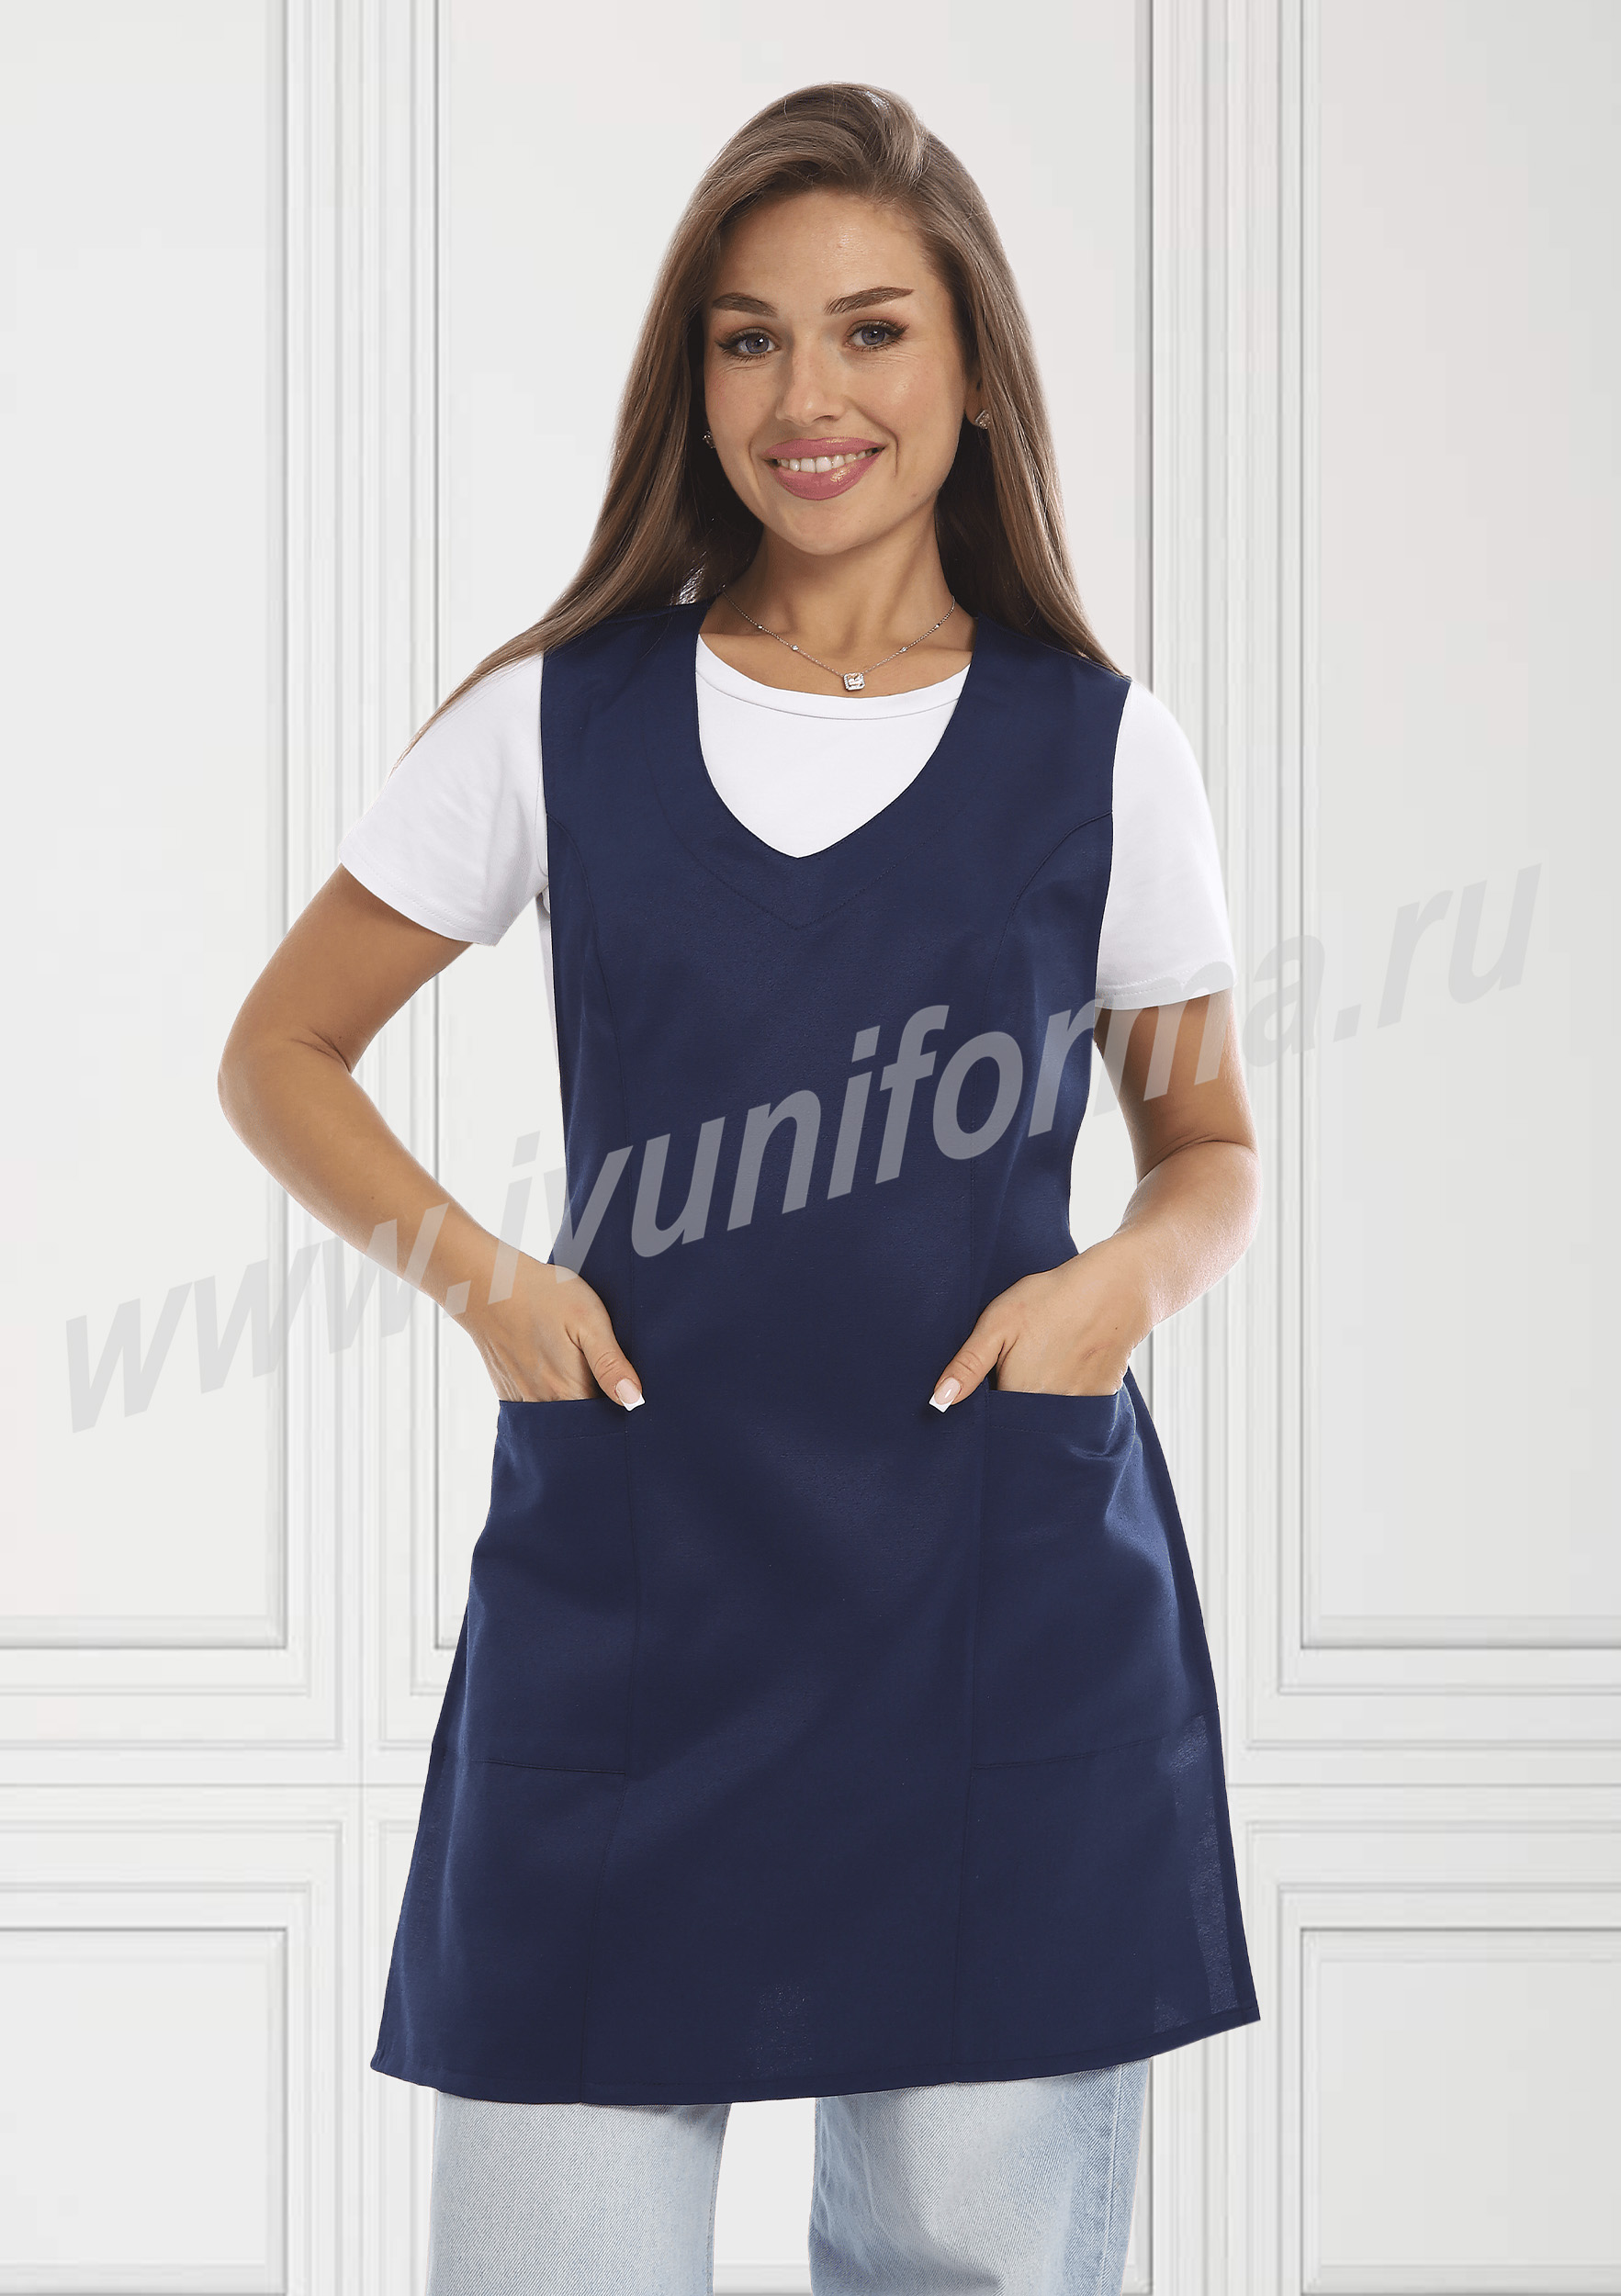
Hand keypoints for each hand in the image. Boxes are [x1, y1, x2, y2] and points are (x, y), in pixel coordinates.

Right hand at [461, 1254, 644, 1407]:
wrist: (489, 1286)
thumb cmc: (543, 1296)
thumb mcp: (589, 1320)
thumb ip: (610, 1363)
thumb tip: (633, 1399)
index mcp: (569, 1391)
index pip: (604, 1423)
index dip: (620, 1413)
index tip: (628, 1395)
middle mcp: (544, 1405)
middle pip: (579, 1427)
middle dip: (596, 1416)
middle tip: (604, 1381)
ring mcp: (522, 1400)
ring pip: (556, 1419)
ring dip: (571, 1408)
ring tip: (578, 1375)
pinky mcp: (508, 1392)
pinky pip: (534, 1411)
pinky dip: (547, 1401)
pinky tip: (553, 1373)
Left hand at [928, 1240, 1149, 1409]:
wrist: (1115, 1288)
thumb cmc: (1051, 1299)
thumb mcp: (997, 1322)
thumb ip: (968, 1365)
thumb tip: (939, 1401)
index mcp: (1018, 1394)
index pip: (991, 1418)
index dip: (986, 1401)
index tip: (991, 1379)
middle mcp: (1049, 1410)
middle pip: (1020, 1420)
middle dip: (1013, 1402)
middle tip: (1022, 1360)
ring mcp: (1078, 1408)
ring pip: (1047, 1416)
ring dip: (1041, 1398)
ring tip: (1046, 1358)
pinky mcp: (1101, 1399)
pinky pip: (1076, 1409)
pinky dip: (1068, 1393)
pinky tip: (1069, 1361)